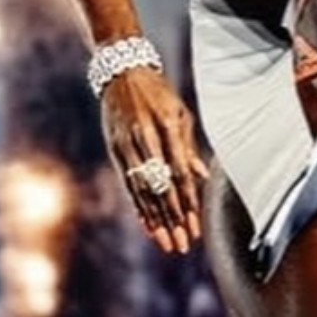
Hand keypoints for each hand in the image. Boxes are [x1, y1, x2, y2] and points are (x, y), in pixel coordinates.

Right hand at [101, 67, 208, 253]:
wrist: (121, 72)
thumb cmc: (158, 93)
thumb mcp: (179, 112)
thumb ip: (188, 146)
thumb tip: (201, 176)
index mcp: (165, 126)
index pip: (179, 173)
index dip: (188, 202)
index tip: (196, 226)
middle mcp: (145, 138)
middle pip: (161, 187)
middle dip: (173, 219)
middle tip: (182, 244)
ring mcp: (126, 145)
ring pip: (142, 191)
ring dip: (156, 220)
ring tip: (167, 243)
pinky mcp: (114, 150)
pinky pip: (128, 184)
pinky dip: (138, 206)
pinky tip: (147, 225)